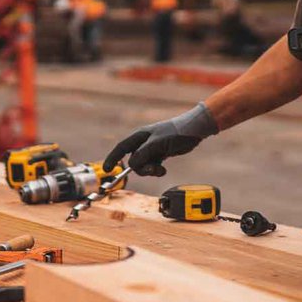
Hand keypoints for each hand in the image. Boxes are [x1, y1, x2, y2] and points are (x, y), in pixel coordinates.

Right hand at [103, 103, 217, 176]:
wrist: (194, 130)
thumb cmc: (176, 132)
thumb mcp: (158, 143)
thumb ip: (143, 154)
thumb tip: (131, 164)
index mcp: (140, 136)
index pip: (121, 148)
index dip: (113, 158)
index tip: (107, 170)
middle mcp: (143, 142)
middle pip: (133, 161)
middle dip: (141, 169)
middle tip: (153, 170)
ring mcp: (151, 149)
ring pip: (143, 165)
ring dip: (150, 170)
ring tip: (161, 170)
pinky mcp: (160, 154)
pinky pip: (151, 166)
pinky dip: (156, 170)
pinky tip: (164, 169)